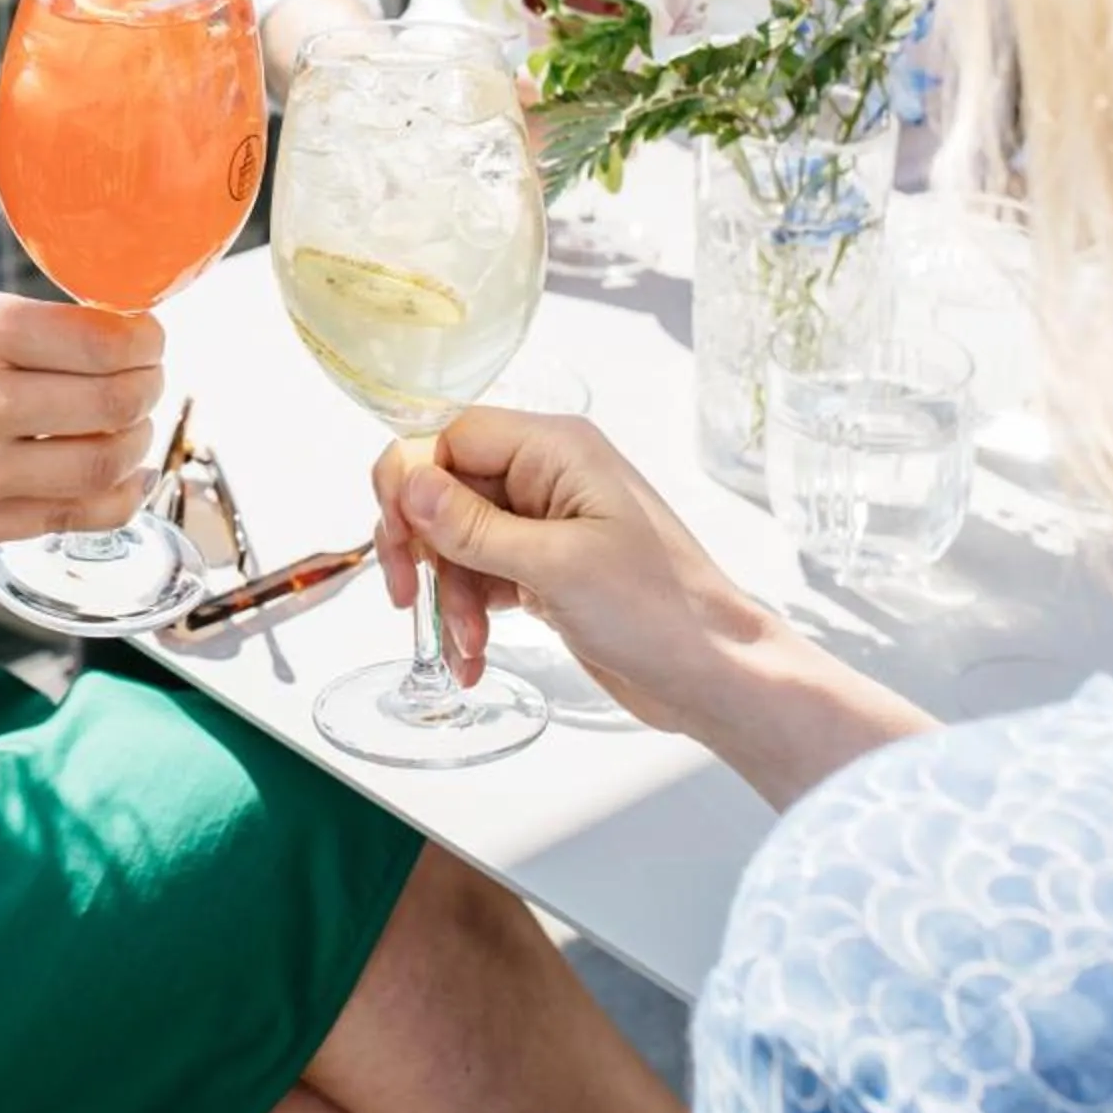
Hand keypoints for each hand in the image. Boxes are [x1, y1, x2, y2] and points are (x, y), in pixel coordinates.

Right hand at [0, 292, 166, 550]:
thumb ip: (33, 327)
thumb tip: (126, 341)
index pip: (102, 339)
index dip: (146, 339)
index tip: (148, 338)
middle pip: (115, 402)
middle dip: (150, 386)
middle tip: (148, 378)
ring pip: (105, 464)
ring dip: (138, 440)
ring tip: (130, 422)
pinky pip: (75, 517)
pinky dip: (118, 493)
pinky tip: (124, 473)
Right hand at [371, 407, 768, 733]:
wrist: (714, 676)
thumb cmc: (659, 612)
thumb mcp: (557, 566)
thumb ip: (473, 525)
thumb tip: (407, 480)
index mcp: (556, 449)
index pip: (450, 436)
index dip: (412, 482)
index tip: (398, 541)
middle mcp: (547, 475)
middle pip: (445, 489)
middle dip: (424, 548)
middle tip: (407, 598)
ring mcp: (546, 523)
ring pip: (456, 539)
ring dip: (448, 593)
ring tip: (467, 646)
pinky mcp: (545, 567)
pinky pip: (480, 575)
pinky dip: (467, 613)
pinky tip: (472, 656)